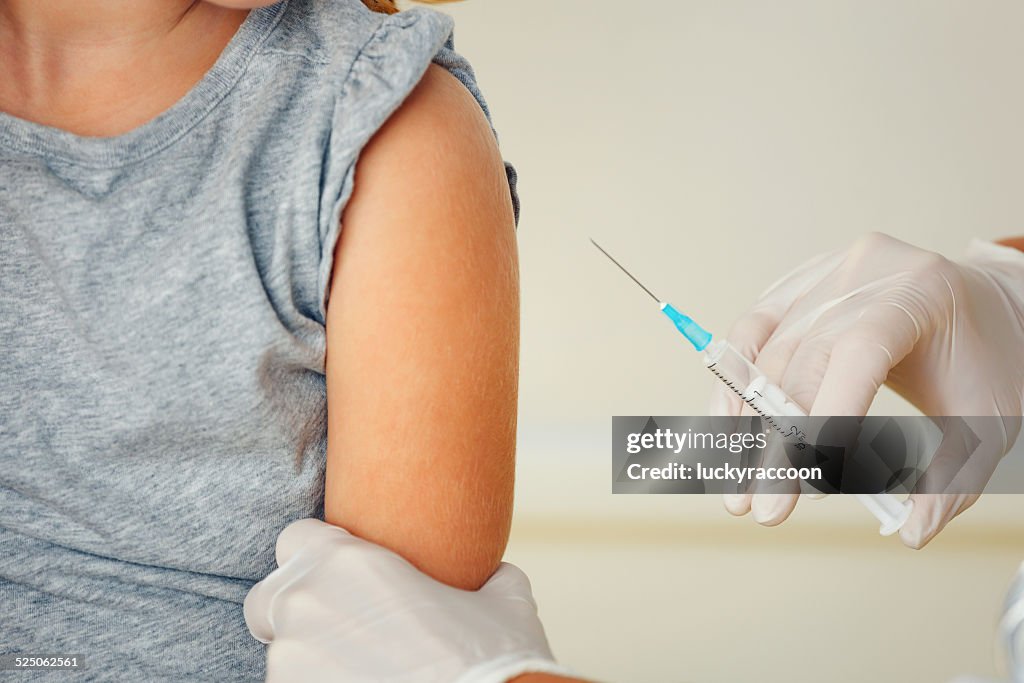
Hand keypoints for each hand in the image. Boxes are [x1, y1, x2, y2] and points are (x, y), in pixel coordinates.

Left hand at [244, 519, 569, 682]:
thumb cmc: (494, 662)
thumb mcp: (504, 601)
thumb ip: (487, 577)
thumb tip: (497, 574)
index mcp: (349, 564)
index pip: (296, 539)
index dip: (318, 557)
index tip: (344, 577)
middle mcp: (308, 607)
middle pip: (268, 598)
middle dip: (294, 612)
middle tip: (341, 630)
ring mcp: (292, 665)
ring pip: (281, 656)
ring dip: (311, 662)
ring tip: (364, 672)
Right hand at [710, 233, 1023, 547]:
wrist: (979, 303)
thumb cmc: (984, 359)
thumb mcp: (988, 421)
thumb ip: (952, 481)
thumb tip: (910, 533)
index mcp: (922, 291)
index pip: (861, 351)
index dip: (828, 414)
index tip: (808, 480)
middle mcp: (865, 273)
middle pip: (802, 357)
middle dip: (778, 441)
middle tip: (766, 506)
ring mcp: (824, 273)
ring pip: (765, 349)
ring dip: (746, 423)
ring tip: (741, 483)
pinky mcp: (795, 284)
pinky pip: (751, 332)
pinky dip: (735, 384)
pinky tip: (731, 427)